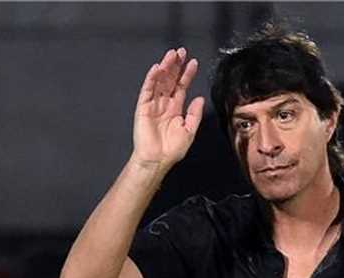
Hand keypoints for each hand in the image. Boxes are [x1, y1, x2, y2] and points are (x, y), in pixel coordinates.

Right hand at [132, 47, 205, 169]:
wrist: (158, 159)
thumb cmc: (172, 149)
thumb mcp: (189, 130)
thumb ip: (194, 114)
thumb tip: (200, 97)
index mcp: (175, 108)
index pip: (181, 87)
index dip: (187, 74)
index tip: (193, 63)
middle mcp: (164, 103)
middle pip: (170, 80)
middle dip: (176, 66)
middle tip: (181, 51)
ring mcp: (153, 104)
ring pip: (159, 81)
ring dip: (165, 68)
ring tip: (171, 55)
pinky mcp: (143, 107)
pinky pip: (147, 90)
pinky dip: (151, 79)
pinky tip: (157, 69)